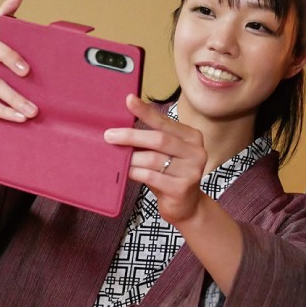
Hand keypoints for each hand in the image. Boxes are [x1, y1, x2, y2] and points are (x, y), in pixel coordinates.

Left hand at [104, 96, 208, 224]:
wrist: (187, 207)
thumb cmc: (170, 176)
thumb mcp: (165, 154)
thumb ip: (152, 141)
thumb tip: (121, 127)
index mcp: (192, 137)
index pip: (165, 122)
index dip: (146, 111)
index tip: (129, 100)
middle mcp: (196, 152)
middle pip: (159, 139)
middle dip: (131, 136)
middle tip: (109, 136)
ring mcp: (191, 171)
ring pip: (153, 159)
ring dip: (131, 158)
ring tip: (116, 157)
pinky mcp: (182, 188)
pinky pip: (151, 176)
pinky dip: (135, 172)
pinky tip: (125, 172)